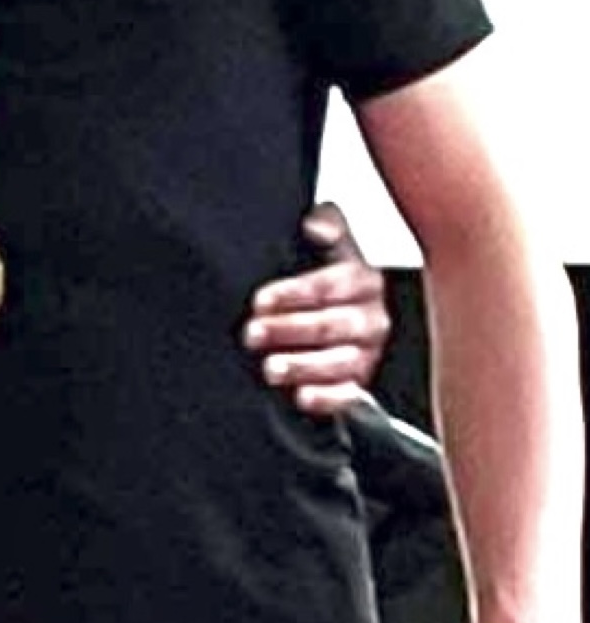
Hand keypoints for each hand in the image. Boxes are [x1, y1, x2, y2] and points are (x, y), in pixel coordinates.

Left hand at [239, 204, 390, 416]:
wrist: (327, 329)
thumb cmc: (321, 285)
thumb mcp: (326, 250)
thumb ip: (326, 227)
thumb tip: (315, 223)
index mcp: (363, 281)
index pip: (332, 285)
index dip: (294, 293)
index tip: (259, 301)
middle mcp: (370, 318)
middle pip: (333, 325)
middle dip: (289, 330)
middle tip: (252, 334)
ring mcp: (366, 354)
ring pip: (341, 362)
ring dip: (303, 366)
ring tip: (270, 368)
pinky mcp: (357, 386)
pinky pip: (349, 396)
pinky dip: (326, 399)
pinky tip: (302, 397)